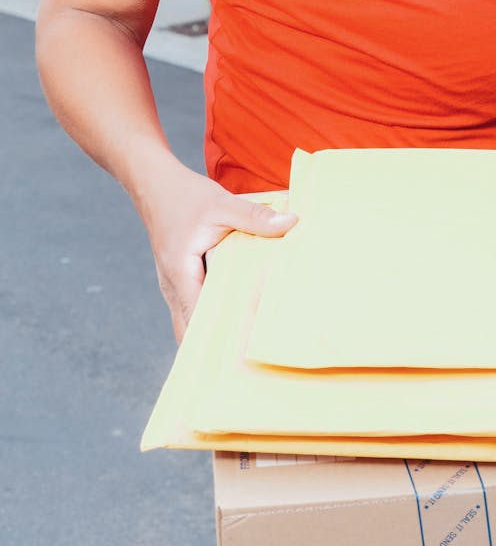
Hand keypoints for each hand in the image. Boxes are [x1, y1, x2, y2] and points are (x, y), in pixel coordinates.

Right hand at [137, 161, 296, 341]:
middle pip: (192, 332)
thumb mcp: (222, 203)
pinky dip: (212, 315)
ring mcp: (174, 286)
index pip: (199, 320)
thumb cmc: (185, 196)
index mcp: (181, 274)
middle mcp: (173, 287)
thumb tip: (291, 223)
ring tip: (248, 346)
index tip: (246, 355)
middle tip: (252, 361)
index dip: (221, 339)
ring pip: (191, 322)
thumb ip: (254, 217)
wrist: (154, 185)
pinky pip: (194, 307)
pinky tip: (237, 315)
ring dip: (215, 333)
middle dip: (218, 347)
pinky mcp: (180, 280)